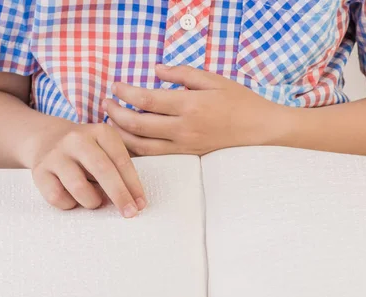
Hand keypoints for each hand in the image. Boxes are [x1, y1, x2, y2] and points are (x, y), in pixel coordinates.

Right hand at [29, 123, 146, 217]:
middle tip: (129, 213)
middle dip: (119, 195)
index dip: (133, 186)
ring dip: (92, 201)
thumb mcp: (106, 150)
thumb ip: (118, 170)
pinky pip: (58, 197)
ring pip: (79, 188)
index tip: (140, 204)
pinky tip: (73, 198)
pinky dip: (70, 204)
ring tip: (94, 201)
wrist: (47, 139)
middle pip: (103, 170)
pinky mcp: (40, 171)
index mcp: (100, 132)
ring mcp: (56, 154)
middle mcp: (77, 139)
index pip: (121, 161)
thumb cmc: (86, 152)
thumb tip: (133, 201)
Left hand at [103, 64, 293, 155]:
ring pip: (141, 146)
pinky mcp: (186, 157)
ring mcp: (184, 146)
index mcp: (189, 105)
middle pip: (137, 124)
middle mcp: (183, 128)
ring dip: (120, 134)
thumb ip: (182, 74)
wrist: (260, 131)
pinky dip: (135, 149)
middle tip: (105, 104)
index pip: (146, 99)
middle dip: (115, 113)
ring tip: (111, 122)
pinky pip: (154, 156)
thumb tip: (155, 70)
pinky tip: (127, 141)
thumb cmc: (239, 102)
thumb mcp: (213, 79)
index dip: (125, 92)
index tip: (115, 86)